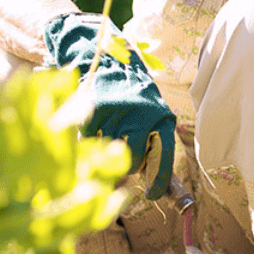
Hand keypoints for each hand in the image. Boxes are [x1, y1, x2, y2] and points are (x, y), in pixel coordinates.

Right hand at [44, 13, 174, 199]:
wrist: (109, 58)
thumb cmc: (133, 94)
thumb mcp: (151, 112)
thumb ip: (152, 140)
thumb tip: (153, 181)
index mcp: (163, 118)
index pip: (164, 158)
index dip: (158, 181)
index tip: (151, 195)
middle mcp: (144, 116)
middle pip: (133, 161)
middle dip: (128, 165)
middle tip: (124, 153)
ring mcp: (118, 113)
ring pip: (108, 151)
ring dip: (106, 147)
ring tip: (111, 127)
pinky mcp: (95, 109)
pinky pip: (89, 138)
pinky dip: (90, 134)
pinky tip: (97, 118)